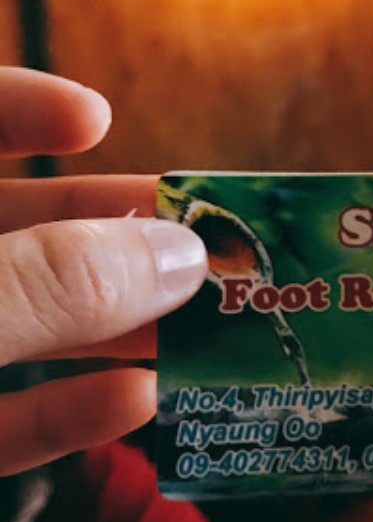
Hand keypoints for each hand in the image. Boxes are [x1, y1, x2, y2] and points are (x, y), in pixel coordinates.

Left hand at [0, 68, 207, 475]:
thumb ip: (46, 283)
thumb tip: (182, 256)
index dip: (19, 107)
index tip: (96, 119)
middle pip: (17, 234)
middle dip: (110, 237)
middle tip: (204, 245)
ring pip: (23, 328)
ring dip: (112, 331)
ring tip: (203, 325)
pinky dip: (66, 415)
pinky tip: (137, 405)